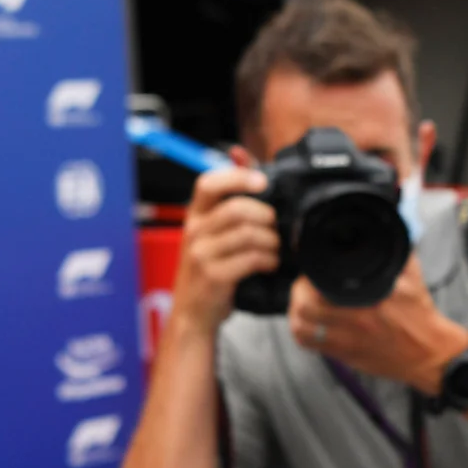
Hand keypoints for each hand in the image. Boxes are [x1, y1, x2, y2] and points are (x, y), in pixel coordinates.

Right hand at [171, 162, 278, 339]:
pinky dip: (268, 260)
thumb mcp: (211, 231)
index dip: (238, 176)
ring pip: (248, 234)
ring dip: (271, 241)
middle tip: (275, 227)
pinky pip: (250, 259)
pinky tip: (269, 264)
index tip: (262, 182)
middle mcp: (194, 232)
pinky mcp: (213, 276)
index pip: (209, 183)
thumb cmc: (207, 269)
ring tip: (275, 249)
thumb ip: (227, 196)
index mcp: (194, 216)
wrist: (192, 314)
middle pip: (237, 209)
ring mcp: (202, 255)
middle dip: (265, 216)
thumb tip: (240, 153)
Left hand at [287, 251, 467, 394]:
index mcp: (371, 297)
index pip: (324, 283)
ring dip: (296, 311)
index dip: (310, 273)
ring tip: (302, 301)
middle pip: (306, 304)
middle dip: (300, 289)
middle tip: (305, 283)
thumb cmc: (419, 314)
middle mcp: (357, 320)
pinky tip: (308, 322)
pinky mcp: (345, 355)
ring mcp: (349, 340)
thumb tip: (385, 224)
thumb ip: (396, 246)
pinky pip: (310, 344)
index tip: (312, 265)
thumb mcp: (411, 274)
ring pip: (302, 326)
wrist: (429, 352)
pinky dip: (302, 332)